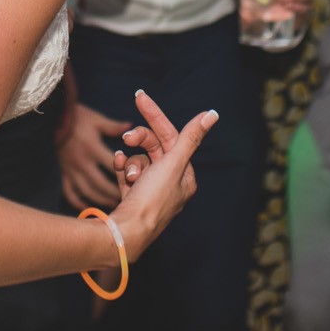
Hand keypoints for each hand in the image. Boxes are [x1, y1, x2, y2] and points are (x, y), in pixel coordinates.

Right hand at [59, 103, 130, 207]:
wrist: (50, 118)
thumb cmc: (76, 117)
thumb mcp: (96, 119)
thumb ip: (114, 126)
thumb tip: (131, 126)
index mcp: (92, 149)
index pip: (112, 166)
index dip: (124, 175)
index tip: (136, 182)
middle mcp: (82, 162)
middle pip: (101, 184)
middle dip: (114, 194)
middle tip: (128, 200)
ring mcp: (71, 170)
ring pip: (87, 192)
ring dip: (101, 201)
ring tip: (114, 206)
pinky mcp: (63, 174)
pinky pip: (70, 194)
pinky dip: (80, 203)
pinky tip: (90, 208)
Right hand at [109, 90, 215, 261]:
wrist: (124, 233)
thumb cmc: (152, 201)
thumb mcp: (173, 164)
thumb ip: (190, 137)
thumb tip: (212, 114)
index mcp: (185, 177)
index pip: (171, 136)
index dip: (155, 115)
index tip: (139, 96)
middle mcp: (170, 184)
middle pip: (153, 147)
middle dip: (139, 141)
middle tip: (126, 137)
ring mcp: (150, 190)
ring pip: (138, 159)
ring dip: (130, 162)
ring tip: (128, 175)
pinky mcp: (132, 196)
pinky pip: (127, 171)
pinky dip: (122, 167)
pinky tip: (117, 166)